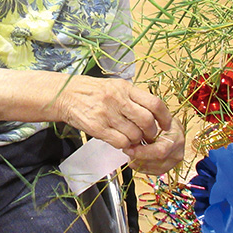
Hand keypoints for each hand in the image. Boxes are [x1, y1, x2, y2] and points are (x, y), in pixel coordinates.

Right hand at [57, 75, 172, 150]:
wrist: (66, 94)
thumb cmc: (92, 90)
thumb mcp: (114, 86)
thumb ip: (132, 97)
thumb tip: (152, 113)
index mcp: (125, 88)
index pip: (154, 103)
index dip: (165, 117)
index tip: (166, 125)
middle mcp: (118, 100)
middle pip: (147, 121)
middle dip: (151, 132)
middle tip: (148, 136)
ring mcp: (108, 114)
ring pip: (134, 134)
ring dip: (137, 140)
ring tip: (132, 138)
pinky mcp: (98, 128)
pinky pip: (120, 142)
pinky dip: (125, 146)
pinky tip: (121, 142)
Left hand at [122, 117, 184, 174]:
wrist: (172, 127)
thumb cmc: (162, 121)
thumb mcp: (155, 120)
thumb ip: (145, 129)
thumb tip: (131, 137)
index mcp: (176, 139)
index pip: (159, 152)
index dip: (142, 152)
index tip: (128, 149)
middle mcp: (177, 153)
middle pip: (156, 163)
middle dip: (138, 158)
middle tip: (127, 150)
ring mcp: (173, 162)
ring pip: (153, 169)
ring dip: (138, 163)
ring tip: (130, 153)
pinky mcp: (167, 168)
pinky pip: (153, 172)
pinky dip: (141, 167)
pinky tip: (135, 159)